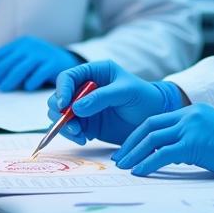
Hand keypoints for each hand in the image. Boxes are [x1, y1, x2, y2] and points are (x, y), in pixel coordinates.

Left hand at [0, 37, 78, 92]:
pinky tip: (27, 88)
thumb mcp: (23, 62)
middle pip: (5, 62)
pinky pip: (39, 72)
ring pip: (20, 67)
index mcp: (17, 45)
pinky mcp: (53, 62)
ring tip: (1, 90)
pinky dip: (32, 80)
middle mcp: (28, 46)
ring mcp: (41, 53)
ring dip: (9, 80)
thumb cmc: (39, 66)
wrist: (68, 61)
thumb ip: (8, 68)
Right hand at [46, 60, 183, 145]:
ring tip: (79, 135)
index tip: (64, 105)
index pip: (68, 78)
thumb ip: (102, 97)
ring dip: (64, 126)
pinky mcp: (86, 124)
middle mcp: (84, 89)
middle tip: (71, 125)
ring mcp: (84, 107)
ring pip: (60, 115)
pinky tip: (84, 139)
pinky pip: (70, 129)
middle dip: (59, 112)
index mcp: (94, 73)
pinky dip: (72, 135)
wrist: (155, 117)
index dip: (62, 90)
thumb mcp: (126, 91)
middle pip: (58, 97)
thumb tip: (76, 108)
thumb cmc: (144, 97)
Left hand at [113, 105, 213, 180]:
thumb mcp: (212, 136)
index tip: (129, 148)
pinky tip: (139, 173)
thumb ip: (193, 140)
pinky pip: (162, 154)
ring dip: (134, 153)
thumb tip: (176, 154)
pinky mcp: (195, 143)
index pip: (157, 120)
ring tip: (124, 167)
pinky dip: (147, 163)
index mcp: (192, 111)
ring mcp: (191, 128)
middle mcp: (189, 115)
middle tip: (120, 158)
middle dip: (131, 143)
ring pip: (152, 139)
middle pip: (148, 126)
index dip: (139, 134)